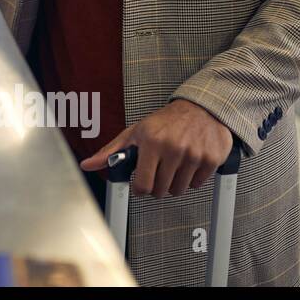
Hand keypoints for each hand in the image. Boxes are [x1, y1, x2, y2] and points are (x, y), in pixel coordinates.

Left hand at [80, 99, 233, 197]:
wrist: (201, 108)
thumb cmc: (165, 122)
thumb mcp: (134, 133)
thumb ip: (109, 152)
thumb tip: (87, 165)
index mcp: (151, 142)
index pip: (143, 185)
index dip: (140, 189)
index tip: (141, 184)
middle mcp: (173, 149)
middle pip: (161, 191)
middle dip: (157, 185)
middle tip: (158, 171)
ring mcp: (194, 155)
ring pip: (179, 190)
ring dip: (174, 183)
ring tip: (173, 165)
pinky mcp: (212, 160)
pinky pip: (197, 185)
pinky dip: (192, 179)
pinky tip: (188, 163)